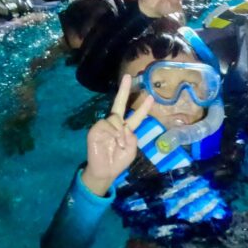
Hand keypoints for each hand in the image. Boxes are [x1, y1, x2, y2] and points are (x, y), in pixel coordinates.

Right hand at [81, 75, 154, 195]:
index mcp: (126, 128)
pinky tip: (113, 142)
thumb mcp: (131, 149)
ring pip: (115, 117)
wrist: (105, 171)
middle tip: (127, 76)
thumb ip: (132, 137)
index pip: (136, 115)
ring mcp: (105, 125)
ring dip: (120, 131)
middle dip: (124, 90)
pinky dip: (113, 133)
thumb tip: (124, 127)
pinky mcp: (96, 129)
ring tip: (119, 144)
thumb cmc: (119, 160)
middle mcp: (115, 124)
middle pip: (120, 103)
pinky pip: (107, 124)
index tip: (151, 97)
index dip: (143, 107)